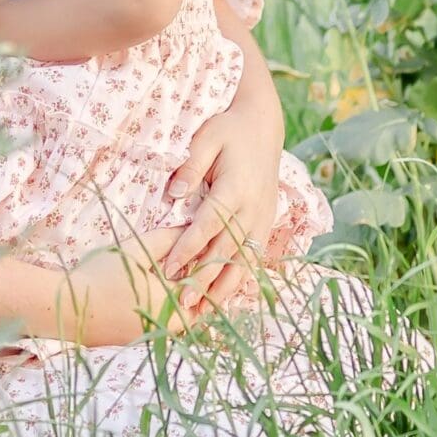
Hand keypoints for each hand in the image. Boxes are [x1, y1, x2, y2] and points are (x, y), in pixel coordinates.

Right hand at [61, 226, 220, 346]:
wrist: (69, 310)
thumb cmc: (102, 275)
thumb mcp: (135, 250)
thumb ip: (166, 239)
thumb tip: (189, 228)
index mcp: (174, 303)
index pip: (205, 285)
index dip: (207, 266)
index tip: (204, 249)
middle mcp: (171, 326)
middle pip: (198, 305)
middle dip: (198, 285)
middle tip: (191, 262)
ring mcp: (156, 337)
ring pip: (182, 317)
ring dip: (183, 297)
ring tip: (173, 275)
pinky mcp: (142, 341)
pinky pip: (166, 325)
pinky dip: (167, 309)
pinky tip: (154, 292)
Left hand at [159, 107, 281, 308]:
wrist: (263, 125)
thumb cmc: (229, 129)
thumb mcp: (207, 137)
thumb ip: (191, 166)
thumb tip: (174, 196)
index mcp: (236, 186)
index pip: (210, 224)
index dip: (190, 248)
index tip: (169, 267)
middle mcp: (253, 207)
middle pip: (228, 249)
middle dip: (205, 278)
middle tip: (182, 302)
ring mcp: (263, 217)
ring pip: (245, 260)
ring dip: (225, 287)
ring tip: (204, 311)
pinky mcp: (267, 222)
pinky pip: (255, 257)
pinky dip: (241, 278)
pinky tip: (225, 296)